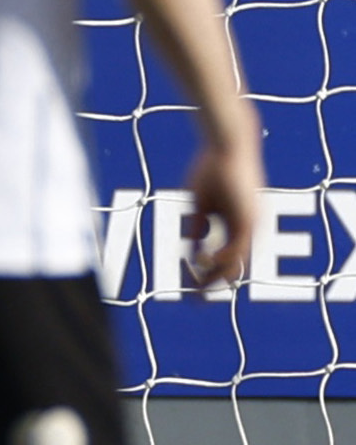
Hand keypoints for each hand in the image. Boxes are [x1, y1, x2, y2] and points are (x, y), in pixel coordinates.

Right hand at [185, 130, 262, 287]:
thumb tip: (195, 241)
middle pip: (234, 265)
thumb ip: (200, 222)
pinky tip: (200, 262)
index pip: (227, 256)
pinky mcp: (248, 218)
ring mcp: (251, 223)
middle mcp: (249, 226)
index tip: (192, 285)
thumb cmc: (212, 167)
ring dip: (215, 276)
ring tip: (197, 289)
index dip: (209, 272)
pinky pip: (236, 247)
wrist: (227, 145)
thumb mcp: (201, 201)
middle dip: (212, 283)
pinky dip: (219, 259)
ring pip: (237, 261)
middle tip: (194, 299)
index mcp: (239, 222)